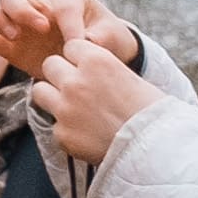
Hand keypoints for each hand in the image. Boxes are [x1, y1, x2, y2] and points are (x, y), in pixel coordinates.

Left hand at [34, 34, 157, 162]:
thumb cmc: (152, 114)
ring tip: (74, 110)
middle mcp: (75, 81)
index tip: (88, 70)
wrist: (158, 151)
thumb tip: (85, 66)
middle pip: (50, 65)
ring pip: (39, 91)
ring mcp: (65, 108)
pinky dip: (67, 131)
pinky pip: (54, 126)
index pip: (70, 46)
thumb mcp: (130, 78)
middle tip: (78, 90)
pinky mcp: (62, 134)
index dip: (79, 58)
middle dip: (61, 75)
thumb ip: (102, 69)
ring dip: (53, 98)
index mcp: (96, 61)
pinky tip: (87, 136)